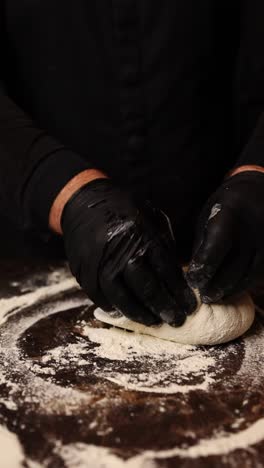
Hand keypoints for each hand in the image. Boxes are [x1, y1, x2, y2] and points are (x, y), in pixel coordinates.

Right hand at [61, 178, 196, 325]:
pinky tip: (126, 313)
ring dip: (140, 313)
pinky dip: (114, 308)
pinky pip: (100, 297)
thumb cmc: (124, 210)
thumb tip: (178, 273)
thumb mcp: (150, 217)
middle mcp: (121, 251)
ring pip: (122, 298)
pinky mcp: (84, 272)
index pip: (166, 270)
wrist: (83, 203)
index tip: (190, 306)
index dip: (180, 291)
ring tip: (154, 321)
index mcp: (142, 235)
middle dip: (164, 307)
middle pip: (146, 287)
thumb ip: (164, 243)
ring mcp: (100, 263)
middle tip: (177, 320)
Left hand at [187, 171, 263, 302]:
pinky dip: (243, 285)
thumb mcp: (209, 215)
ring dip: (229, 289)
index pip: (216, 246)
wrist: (258, 192)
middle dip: (216, 284)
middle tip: (202, 295)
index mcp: (231, 214)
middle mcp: (252, 229)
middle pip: (233, 265)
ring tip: (214, 297)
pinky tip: (230, 290)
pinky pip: (257, 274)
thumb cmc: (225, 206)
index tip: (192, 280)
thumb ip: (202, 242)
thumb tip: (194, 272)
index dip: (204, 266)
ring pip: (247, 274)